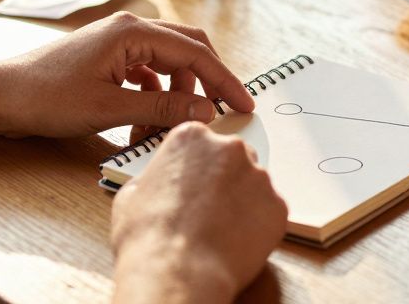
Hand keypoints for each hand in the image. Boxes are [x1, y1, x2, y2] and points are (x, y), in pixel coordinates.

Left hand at [0, 12, 255, 139]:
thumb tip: (205, 112)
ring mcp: (117, 42)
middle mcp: (129, 29)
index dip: (223, 81)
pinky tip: (143, 122)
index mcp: (133, 32)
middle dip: (206, 83)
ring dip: (176, 95)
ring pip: (167, 64)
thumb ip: (162, 110)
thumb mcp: (110, 109)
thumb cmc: (45, 97)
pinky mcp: (106, 58)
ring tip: (170, 127)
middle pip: (187, 50)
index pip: (195, 53)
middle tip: (225, 112)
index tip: (243, 105)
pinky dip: (154, 97)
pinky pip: (146, 73)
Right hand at [110, 124, 287, 303]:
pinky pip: (269, 212)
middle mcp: (230, 148)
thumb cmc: (149, 236)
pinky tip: (235, 242)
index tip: (193, 186)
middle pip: (233, 159)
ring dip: (242, 203)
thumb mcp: (131, 195)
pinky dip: (257, 226)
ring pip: (253, 186)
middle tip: (208, 210)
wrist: (178, 271)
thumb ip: (154, 178)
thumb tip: (160, 184)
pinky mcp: (278, 205)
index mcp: (192, 137)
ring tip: (220, 231)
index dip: (196, 168)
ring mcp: (258, 176)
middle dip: (224, 181)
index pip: (202, 143)